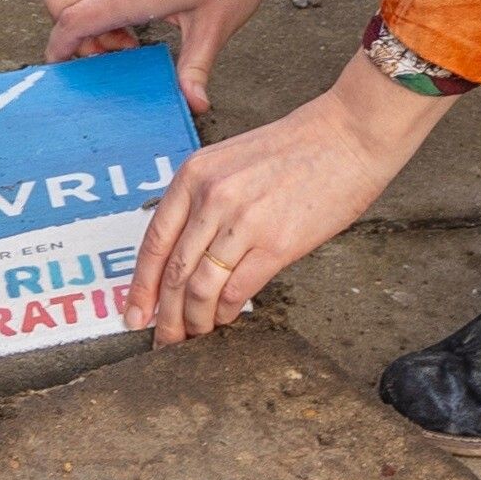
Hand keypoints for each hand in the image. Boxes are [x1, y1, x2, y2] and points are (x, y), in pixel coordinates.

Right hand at [46, 0, 290, 118]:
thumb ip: (196, 68)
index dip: (60, 49)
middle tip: (107, 58)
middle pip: (60, 1)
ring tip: (129, 44)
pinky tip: (139, 23)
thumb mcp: (217, 27)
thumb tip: (194, 105)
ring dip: (88, 22)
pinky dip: (102, 7)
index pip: (73, 19)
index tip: (66, 75)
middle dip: (69, 36)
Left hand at [124, 60, 445, 340]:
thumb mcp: (231, 161)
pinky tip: (226, 319)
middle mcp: (212, 197)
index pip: (154, 242)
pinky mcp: (275, 244)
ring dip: (194, 322)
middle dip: (164, 317)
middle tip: (163, 343)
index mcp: (194, 174)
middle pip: (173, 272)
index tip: (133, 316)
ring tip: (194, 339)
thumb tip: (184, 256)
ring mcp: (242, 221)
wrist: (346, 136)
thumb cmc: (294, 150)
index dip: (140, 286)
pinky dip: (227, 313)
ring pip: (201, 289)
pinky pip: (237, 291)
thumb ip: (203, 201)